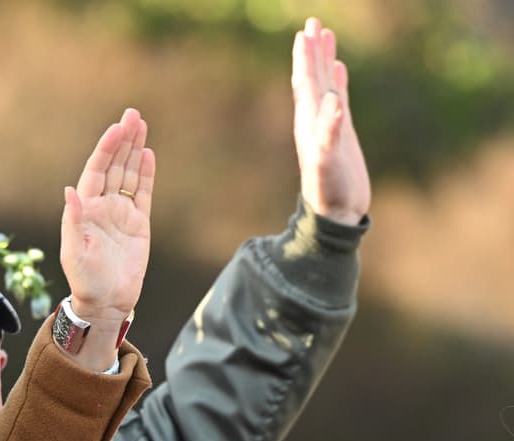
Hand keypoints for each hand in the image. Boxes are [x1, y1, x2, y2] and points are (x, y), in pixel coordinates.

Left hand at [59, 107, 153, 327]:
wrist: (106, 302)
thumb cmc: (84, 280)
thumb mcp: (73, 251)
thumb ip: (73, 220)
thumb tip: (70, 190)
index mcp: (86, 209)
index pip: (97, 171)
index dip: (106, 149)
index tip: (117, 128)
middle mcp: (103, 207)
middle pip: (115, 166)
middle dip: (123, 140)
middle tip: (133, 114)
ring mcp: (122, 214)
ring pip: (130, 175)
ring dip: (135, 150)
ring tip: (141, 125)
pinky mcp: (139, 224)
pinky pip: (144, 193)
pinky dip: (147, 174)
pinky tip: (148, 154)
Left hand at [293, 17, 369, 224]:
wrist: (335, 213)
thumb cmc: (328, 190)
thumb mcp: (327, 161)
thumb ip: (329, 132)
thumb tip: (333, 100)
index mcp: (308, 122)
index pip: (304, 82)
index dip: (304, 57)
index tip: (304, 31)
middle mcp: (315, 120)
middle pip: (312, 76)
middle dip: (312, 50)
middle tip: (313, 21)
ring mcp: (328, 125)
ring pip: (325, 83)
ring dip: (324, 60)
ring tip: (325, 35)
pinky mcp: (341, 133)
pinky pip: (339, 99)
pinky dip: (339, 81)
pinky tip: (339, 69)